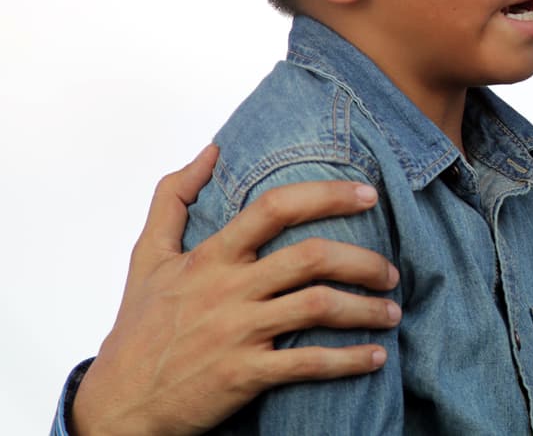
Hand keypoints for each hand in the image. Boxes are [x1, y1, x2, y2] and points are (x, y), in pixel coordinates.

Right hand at [71, 145, 401, 435]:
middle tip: (392, 270)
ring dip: (366, 309)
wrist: (117, 405)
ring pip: (319, 306)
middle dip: (364, 259)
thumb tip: (211, 151)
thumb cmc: (138, 327)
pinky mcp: (243, 376)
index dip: (327, 195)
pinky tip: (375, 357)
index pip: (275, 208)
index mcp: (210, 256)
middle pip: (312, 257)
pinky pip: (308, 363)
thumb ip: (174, 197)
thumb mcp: (146, 256)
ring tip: (392, 313)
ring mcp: (236, 332)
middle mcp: (227, 289)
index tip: (368, 194)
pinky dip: (349, 360)